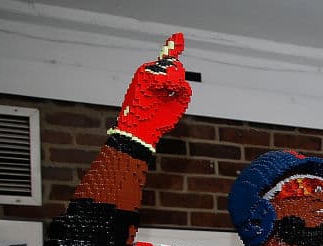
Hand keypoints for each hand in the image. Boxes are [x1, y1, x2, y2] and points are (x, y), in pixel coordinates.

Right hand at [111, 33, 191, 149]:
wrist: (140, 132)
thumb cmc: (156, 121)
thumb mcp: (176, 105)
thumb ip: (182, 91)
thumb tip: (183, 81)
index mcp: (158, 79)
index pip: (168, 60)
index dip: (174, 47)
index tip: (179, 36)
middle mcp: (151, 73)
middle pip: (175, 65)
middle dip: (179, 79)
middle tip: (172, 92)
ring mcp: (146, 73)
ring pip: (171, 68)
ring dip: (174, 82)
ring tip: (165, 94)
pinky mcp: (143, 76)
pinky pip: (164, 74)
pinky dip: (168, 83)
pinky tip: (165, 89)